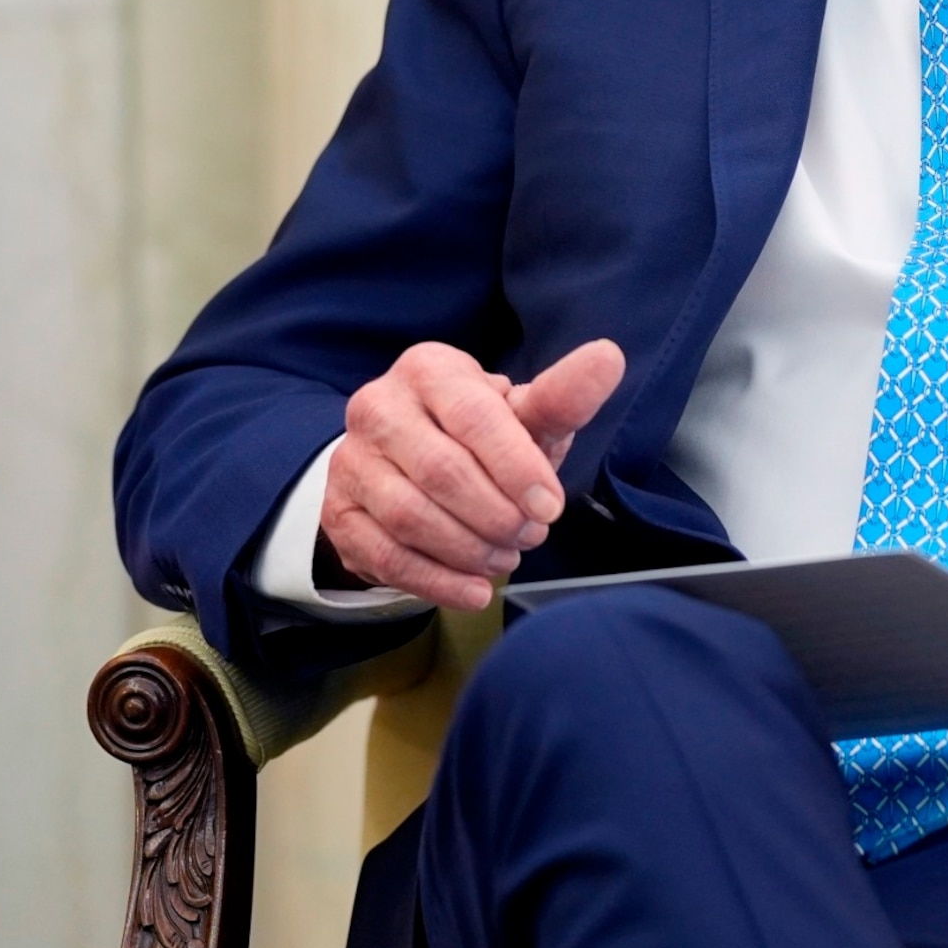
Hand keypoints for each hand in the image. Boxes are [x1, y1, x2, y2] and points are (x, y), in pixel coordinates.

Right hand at [319, 339, 624, 610]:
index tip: (551, 507)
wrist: (407, 465)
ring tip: (506, 557)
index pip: (473, 417)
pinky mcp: (338, 513)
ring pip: (409, 516)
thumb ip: (563, 396)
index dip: (516, 466)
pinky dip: (437, 581)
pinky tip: (475, 590)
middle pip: (441, 470)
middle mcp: (378, 407)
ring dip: (469, 548)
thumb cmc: (478, 436)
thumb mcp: (521, 415)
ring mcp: (351, 461)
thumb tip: (608, 357)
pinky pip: (386, 556)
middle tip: (531, 535)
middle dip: (496, 514)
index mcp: (429, 370)